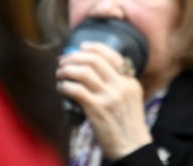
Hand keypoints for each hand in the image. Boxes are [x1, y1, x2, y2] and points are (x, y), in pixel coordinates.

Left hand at [57, 42, 152, 158]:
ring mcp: (109, 97)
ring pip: (83, 72)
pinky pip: (76, 90)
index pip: (113, 56)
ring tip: (60, 73)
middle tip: (64, 60)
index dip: (95, 48)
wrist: (132, 146)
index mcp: (130, 82)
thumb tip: (96, 74)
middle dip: (75, 57)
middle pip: (95, 60)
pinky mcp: (96, 109)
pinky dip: (65, 86)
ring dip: (67, 70)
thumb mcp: (131, 99)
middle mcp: (120, 86)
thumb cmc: (128, 125)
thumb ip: (118, 86)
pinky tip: (61, 88)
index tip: (81, 46)